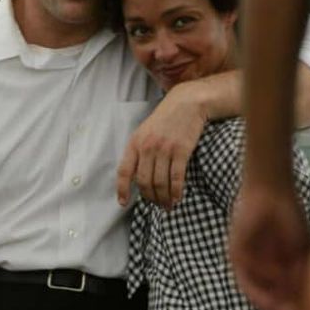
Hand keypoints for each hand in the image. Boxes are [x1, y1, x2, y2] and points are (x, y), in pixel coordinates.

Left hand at [117, 85, 205, 208]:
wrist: (187, 103)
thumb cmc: (165, 119)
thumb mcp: (145, 131)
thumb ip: (138, 151)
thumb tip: (135, 176)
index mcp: (135, 143)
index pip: (124, 171)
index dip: (122, 189)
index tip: (124, 203)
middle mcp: (147, 147)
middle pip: (144, 181)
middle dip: (149, 197)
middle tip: (156, 205)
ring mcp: (164, 149)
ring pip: (160, 182)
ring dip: (163, 198)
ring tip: (167, 205)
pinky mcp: (181, 151)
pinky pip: (176, 177)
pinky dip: (176, 191)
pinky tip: (177, 198)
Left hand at [229, 181, 309, 309]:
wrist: (273, 190)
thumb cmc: (288, 216)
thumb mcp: (299, 250)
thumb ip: (296, 274)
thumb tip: (297, 298)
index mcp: (266, 268)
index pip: (272, 298)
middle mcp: (253, 267)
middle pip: (262, 300)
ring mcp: (243, 260)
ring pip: (253, 290)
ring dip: (270, 304)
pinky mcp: (234, 251)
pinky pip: (245, 274)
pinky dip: (261, 282)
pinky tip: (277, 287)